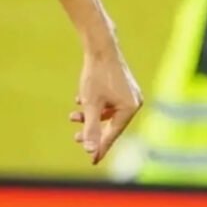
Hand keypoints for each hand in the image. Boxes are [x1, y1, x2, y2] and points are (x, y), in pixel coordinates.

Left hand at [70, 48, 142, 163]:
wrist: (100, 46)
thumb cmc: (96, 75)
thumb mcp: (90, 105)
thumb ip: (91, 128)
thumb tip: (89, 150)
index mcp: (130, 109)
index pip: (114, 135)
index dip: (101, 148)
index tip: (92, 160)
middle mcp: (134, 102)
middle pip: (111, 124)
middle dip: (92, 130)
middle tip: (75, 137)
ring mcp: (129, 93)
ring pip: (108, 112)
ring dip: (90, 116)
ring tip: (72, 116)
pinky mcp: (122, 85)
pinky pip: (108, 102)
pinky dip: (94, 104)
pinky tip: (79, 100)